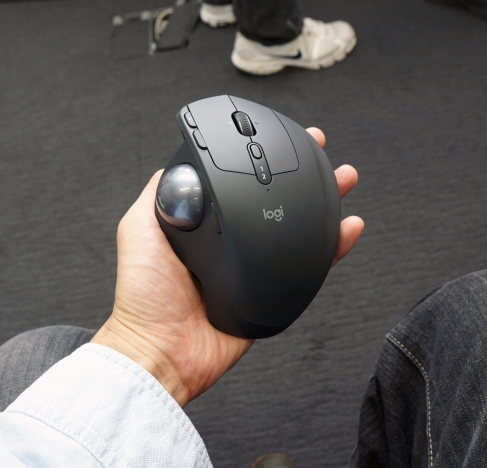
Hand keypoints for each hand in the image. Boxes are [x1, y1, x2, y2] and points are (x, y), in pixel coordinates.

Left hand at [92, 128, 363, 406]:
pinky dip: (333, 248)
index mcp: (205, 224)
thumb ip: (159, 192)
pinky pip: (309, 269)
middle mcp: (232, 242)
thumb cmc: (143, 294)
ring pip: (298, 229)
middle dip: (303, 175)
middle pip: (275, 202)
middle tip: (323, 151)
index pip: (241, 184)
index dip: (263, 162)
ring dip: (325, 203)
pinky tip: (347, 228)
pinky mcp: (272, 294)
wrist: (163, 348)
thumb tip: (182, 161)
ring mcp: (254, 267)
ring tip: (344, 179)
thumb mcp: (139, 227)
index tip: (283, 139)